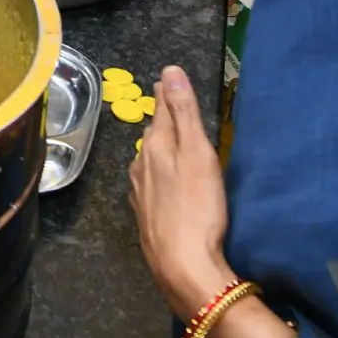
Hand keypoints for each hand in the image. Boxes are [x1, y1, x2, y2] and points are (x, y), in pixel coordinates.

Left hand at [129, 64, 233, 317]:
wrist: (182, 266)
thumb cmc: (197, 207)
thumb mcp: (197, 154)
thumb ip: (183, 113)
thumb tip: (168, 71)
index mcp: (155, 146)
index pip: (161, 110)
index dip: (167, 95)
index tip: (166, 79)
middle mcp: (141, 165)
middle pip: (154, 135)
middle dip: (162, 120)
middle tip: (171, 107)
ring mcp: (140, 192)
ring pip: (149, 160)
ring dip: (158, 147)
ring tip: (169, 141)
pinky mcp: (146, 216)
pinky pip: (149, 183)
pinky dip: (157, 173)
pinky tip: (162, 181)